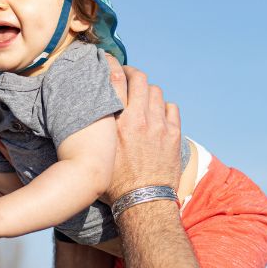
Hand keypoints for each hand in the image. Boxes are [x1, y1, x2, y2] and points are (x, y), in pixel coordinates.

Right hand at [103, 58, 181, 204]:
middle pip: (139, 79)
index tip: (111, 65)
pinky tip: (158, 115)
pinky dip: (164, 107)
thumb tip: (92, 114)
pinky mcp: (174, 134)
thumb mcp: (98, 153)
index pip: (115, 80)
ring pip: (156, 92)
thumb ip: (98, 131)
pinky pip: (171, 108)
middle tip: (128, 78)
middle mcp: (139, 119)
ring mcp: (159, 126)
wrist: (144, 202)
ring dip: (148, 92)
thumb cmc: (115, 183)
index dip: (113, 66)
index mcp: (116, 123)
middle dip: (133, 75)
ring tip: (143, 99)